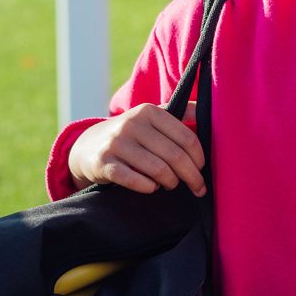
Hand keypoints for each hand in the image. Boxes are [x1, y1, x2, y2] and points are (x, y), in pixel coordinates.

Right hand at [68, 102, 205, 194]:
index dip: (199, 158)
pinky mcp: (104, 162)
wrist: (88, 145)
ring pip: (158, 170)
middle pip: (175, 156)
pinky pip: (135, 180)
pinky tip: (152, 187)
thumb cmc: (131, 133)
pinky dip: (149, 187)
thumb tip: (206, 107)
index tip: (202, 170)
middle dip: (191, 176)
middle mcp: (133, 124)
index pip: (186, 138)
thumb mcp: (151, 117)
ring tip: (171, 184)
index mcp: (149, 111)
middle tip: (197, 188)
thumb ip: (180, 111)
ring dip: (171, 182)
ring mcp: (117, 143)